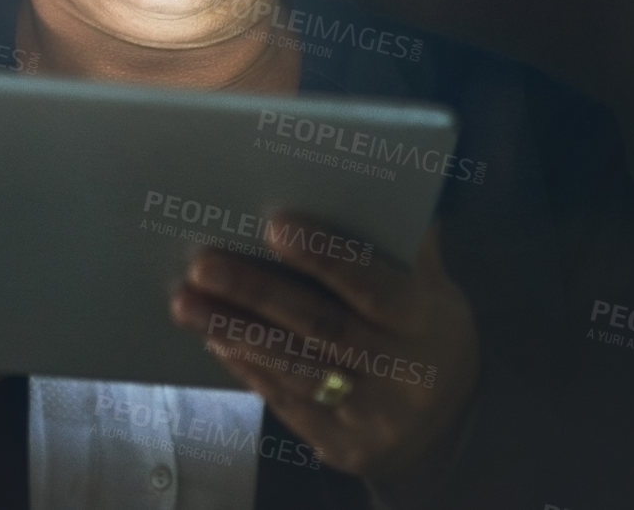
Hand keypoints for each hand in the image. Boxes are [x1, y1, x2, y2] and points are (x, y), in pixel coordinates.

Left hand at [169, 214, 478, 495]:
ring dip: (234, 331)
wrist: (447, 425)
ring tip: (186, 302)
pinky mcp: (345, 448)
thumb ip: (399, 244)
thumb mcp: (433, 286)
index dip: (323, 255)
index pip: (372, 284)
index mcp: (427, 321)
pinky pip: (288, 404)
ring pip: (294, 368)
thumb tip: (360, 185)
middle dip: (254, 292)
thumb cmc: (423, 329)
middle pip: (320, 326)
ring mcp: (375, 419)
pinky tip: (215, 339)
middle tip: (201, 263)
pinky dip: (248, 369)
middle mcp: (405, 374)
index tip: (272, 224)